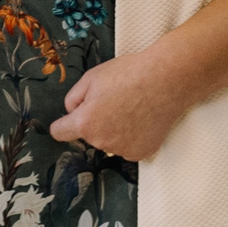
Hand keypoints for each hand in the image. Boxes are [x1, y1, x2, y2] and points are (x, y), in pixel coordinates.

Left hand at [49, 47, 196, 162]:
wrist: (168, 78)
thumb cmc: (130, 73)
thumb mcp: (92, 76)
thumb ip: (73, 98)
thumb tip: (72, 111)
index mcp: (85, 123)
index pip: (60, 132)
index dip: (63, 123)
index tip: (68, 121)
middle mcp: (101, 141)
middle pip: (90, 135)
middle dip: (97, 122)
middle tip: (116, 101)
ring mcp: (123, 150)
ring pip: (111, 142)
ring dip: (117, 130)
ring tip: (134, 107)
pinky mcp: (142, 153)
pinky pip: (130, 147)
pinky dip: (135, 136)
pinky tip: (145, 118)